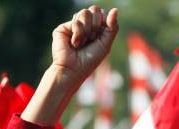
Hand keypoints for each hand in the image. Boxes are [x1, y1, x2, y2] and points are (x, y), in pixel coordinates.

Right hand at [21, 6, 117, 125]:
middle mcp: (84, 25)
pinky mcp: (63, 28)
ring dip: (87, 31)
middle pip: (95, 10)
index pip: (102, 13)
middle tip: (91, 40)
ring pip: (85, 13)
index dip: (103, 24)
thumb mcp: (106, 44)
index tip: (99, 38)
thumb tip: (115, 9)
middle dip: (96, 26)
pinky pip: (76, 21)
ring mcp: (73, 25)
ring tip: (82, 43)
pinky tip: (74, 44)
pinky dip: (79, 34)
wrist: (74, 69)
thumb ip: (112, 27)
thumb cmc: (90, 60)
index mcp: (95, 28)